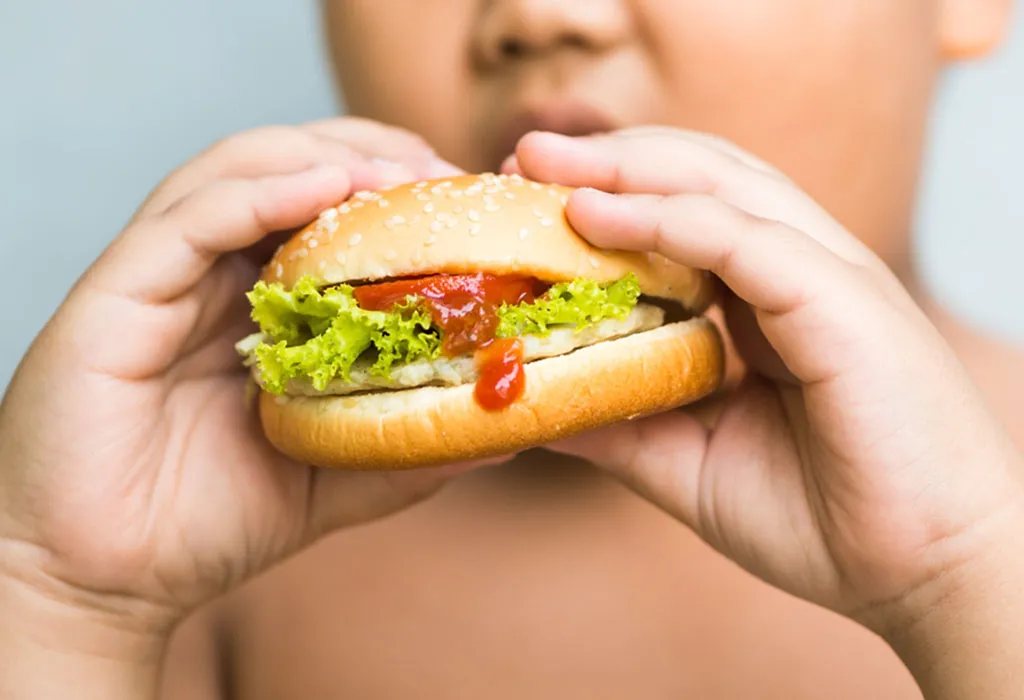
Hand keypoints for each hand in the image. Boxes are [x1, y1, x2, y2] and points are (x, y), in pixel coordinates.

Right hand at [0, 118, 488, 643]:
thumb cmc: (210, 523)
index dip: (395, 189)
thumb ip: (405, 448)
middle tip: (439, 171)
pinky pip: (190, 218)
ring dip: (322, 155)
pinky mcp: (119, 291)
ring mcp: (164, 277)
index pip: (326, 212)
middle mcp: (211, 276)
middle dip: (369, 154)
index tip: (467, 195)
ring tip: (394, 170)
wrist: (105, 580)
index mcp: (257, 305)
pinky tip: (326, 186)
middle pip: (287, 168)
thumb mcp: (335, 480)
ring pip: (238, 170)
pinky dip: (261, 192)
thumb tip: (499, 427)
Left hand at [506, 128, 1023, 634]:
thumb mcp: (692, 463)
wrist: (929, 575)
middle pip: (699, 176)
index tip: (527, 195)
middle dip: (608, 158)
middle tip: (524, 155)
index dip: (608, 193)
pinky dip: (667, 219)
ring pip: (721, 186)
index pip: (686, 212)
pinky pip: (744, 240)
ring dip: (626, 168)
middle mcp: (800, 272)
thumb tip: (536, 398)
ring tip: (543, 164)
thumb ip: (625, 420)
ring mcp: (827, 279)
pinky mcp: (843, 304)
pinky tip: (597, 215)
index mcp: (770, 302)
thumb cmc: (828, 521)